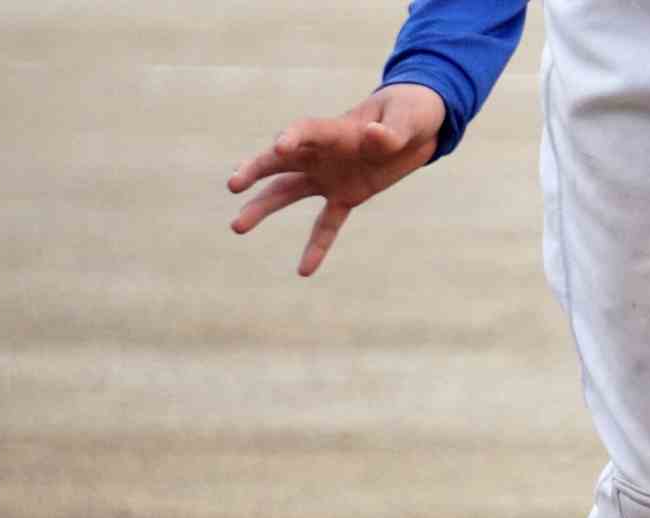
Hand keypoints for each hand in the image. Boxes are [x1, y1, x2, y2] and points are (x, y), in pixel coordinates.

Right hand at [227, 85, 446, 276]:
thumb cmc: (408, 115)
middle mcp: (323, 154)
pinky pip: (327, 224)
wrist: (415, 129)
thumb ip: (391, 131)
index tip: (279, 146)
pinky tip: (303, 271)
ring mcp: (330, 177)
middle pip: (281, 162)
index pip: (306, 131)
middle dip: (256, 171)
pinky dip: (317, 246)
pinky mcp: (346, 197)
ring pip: (289, 192)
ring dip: (263, 207)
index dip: (293, 137)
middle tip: (233, 185)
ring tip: (237, 227)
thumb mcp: (406, 119)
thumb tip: (375, 136)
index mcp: (336, 130)